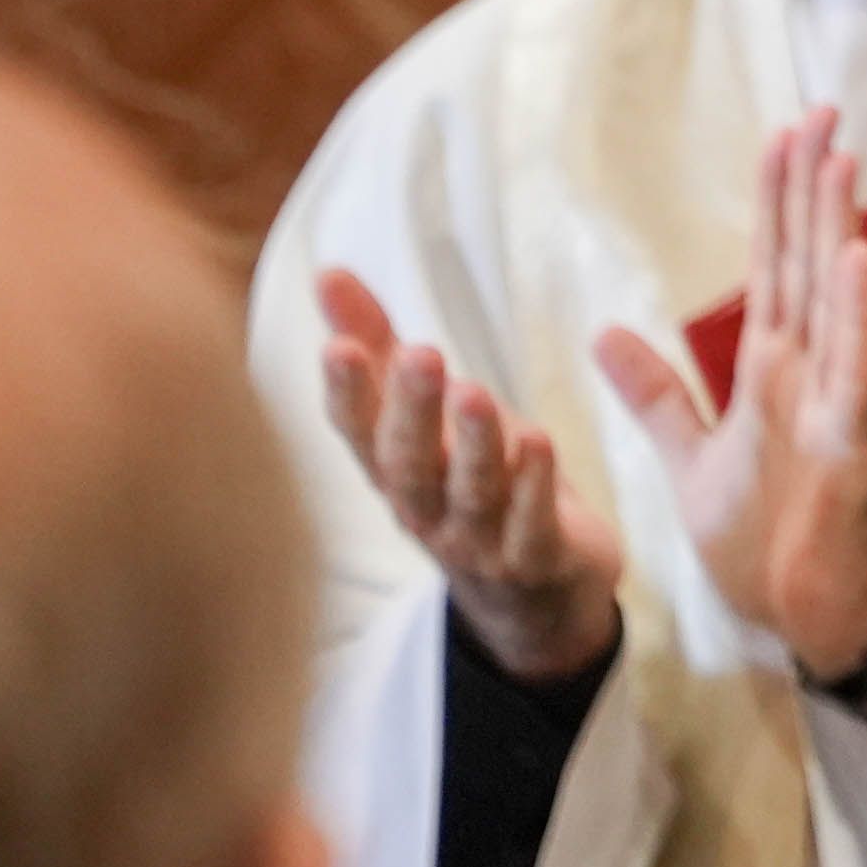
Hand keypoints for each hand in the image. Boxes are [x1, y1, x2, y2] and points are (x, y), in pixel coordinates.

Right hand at [318, 268, 625, 680]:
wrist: (530, 596)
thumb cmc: (466, 480)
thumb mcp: (423, 411)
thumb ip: (378, 342)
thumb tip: (326, 271)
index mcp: (393, 471)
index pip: (358, 433)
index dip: (347, 394)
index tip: (337, 348)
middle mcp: (425, 511)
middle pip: (409, 464)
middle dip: (410, 411)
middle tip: (420, 355)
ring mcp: (478, 541)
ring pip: (471, 493)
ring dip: (473, 445)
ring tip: (474, 392)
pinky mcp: (535, 559)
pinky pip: (531, 526)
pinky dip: (534, 487)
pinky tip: (539, 442)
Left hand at [592, 110, 866, 679]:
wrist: (796, 620)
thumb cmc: (762, 544)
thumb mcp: (690, 458)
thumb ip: (657, 393)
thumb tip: (603, 330)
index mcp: (775, 371)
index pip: (775, 268)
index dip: (777, 202)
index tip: (783, 136)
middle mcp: (813, 373)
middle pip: (808, 262)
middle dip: (812, 188)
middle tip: (820, 112)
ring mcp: (839, 403)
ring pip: (837, 299)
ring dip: (838, 229)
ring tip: (837, 160)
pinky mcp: (856, 444)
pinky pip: (857, 370)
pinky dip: (857, 315)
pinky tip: (857, 259)